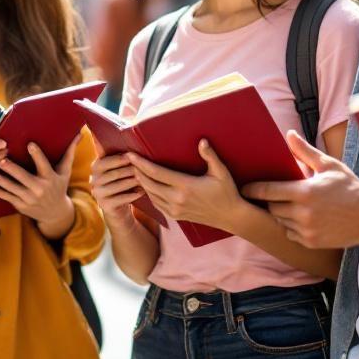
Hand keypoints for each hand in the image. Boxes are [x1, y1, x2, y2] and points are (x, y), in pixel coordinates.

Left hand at [0, 136, 78, 239]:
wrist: (55, 213)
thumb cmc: (59, 186)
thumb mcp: (65, 171)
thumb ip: (69, 153)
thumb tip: (80, 134)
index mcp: (50, 178)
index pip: (44, 164)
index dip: (37, 155)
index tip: (30, 144)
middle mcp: (40, 189)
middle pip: (24, 177)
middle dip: (12, 169)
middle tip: (1, 160)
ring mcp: (29, 198)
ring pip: (12, 188)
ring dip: (0, 180)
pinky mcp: (21, 205)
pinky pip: (7, 197)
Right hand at [89, 150, 142, 223]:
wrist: (117, 207)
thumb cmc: (121, 183)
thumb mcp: (118, 170)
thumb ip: (121, 159)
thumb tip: (133, 148)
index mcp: (95, 167)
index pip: (105, 161)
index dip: (119, 159)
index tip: (132, 156)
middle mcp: (93, 180)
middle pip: (114, 174)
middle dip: (130, 170)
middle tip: (143, 169)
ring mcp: (98, 194)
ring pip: (118, 185)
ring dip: (133, 182)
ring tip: (145, 179)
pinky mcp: (104, 205)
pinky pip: (121, 198)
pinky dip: (132, 195)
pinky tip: (142, 192)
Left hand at [128, 141, 243, 233]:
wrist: (230, 217)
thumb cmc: (227, 192)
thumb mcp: (221, 172)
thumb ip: (210, 156)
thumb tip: (202, 141)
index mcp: (185, 186)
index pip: (156, 173)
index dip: (141, 163)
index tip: (130, 155)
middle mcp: (177, 199)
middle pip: (148, 184)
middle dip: (136, 171)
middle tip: (128, 160)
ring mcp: (175, 209)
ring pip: (150, 195)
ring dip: (141, 182)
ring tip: (134, 171)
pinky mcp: (176, 216)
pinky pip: (156, 204)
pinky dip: (148, 194)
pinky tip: (146, 186)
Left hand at [242, 130, 358, 248]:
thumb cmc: (349, 187)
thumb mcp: (328, 165)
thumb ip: (305, 152)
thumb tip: (289, 134)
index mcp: (305, 192)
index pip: (269, 191)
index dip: (254, 189)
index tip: (244, 187)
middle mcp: (303, 213)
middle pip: (272, 207)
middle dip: (271, 201)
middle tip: (274, 195)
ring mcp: (307, 230)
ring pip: (281, 222)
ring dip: (281, 214)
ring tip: (290, 205)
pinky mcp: (312, 242)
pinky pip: (291, 234)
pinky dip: (291, 227)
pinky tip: (301, 218)